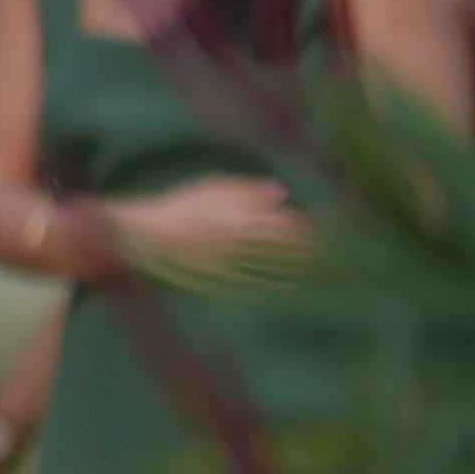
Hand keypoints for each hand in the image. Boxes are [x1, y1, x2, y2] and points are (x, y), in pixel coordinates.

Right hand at [108, 175, 308, 286]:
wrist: (144, 235)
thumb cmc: (178, 207)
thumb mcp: (210, 188)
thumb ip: (246, 189)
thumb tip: (282, 192)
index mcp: (234, 213)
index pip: (278, 220)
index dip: (302, 226)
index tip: (321, 229)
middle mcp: (234, 237)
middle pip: (278, 243)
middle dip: (305, 247)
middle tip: (330, 251)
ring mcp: (226, 259)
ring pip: (269, 262)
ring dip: (293, 264)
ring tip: (316, 266)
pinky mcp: (218, 275)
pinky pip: (251, 279)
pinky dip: (272, 282)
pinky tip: (288, 285)